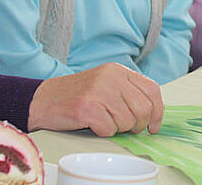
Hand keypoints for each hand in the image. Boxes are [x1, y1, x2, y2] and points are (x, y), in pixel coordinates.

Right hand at [27, 63, 163, 136]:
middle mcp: (111, 77)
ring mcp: (99, 90)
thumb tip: (153, 115)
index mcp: (118, 70)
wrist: (44, 99)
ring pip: (128, 122)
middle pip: (143, 109)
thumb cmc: (77, 96)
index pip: (152, 90)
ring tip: (102, 121)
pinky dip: (103, 132)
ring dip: (117, 128)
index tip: (153, 126)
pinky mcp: (87, 106)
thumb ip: (128, 93)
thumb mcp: (106, 85)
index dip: (157, 111)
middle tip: (122, 126)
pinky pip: (109, 129)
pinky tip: (91, 123)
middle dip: (136, 125)